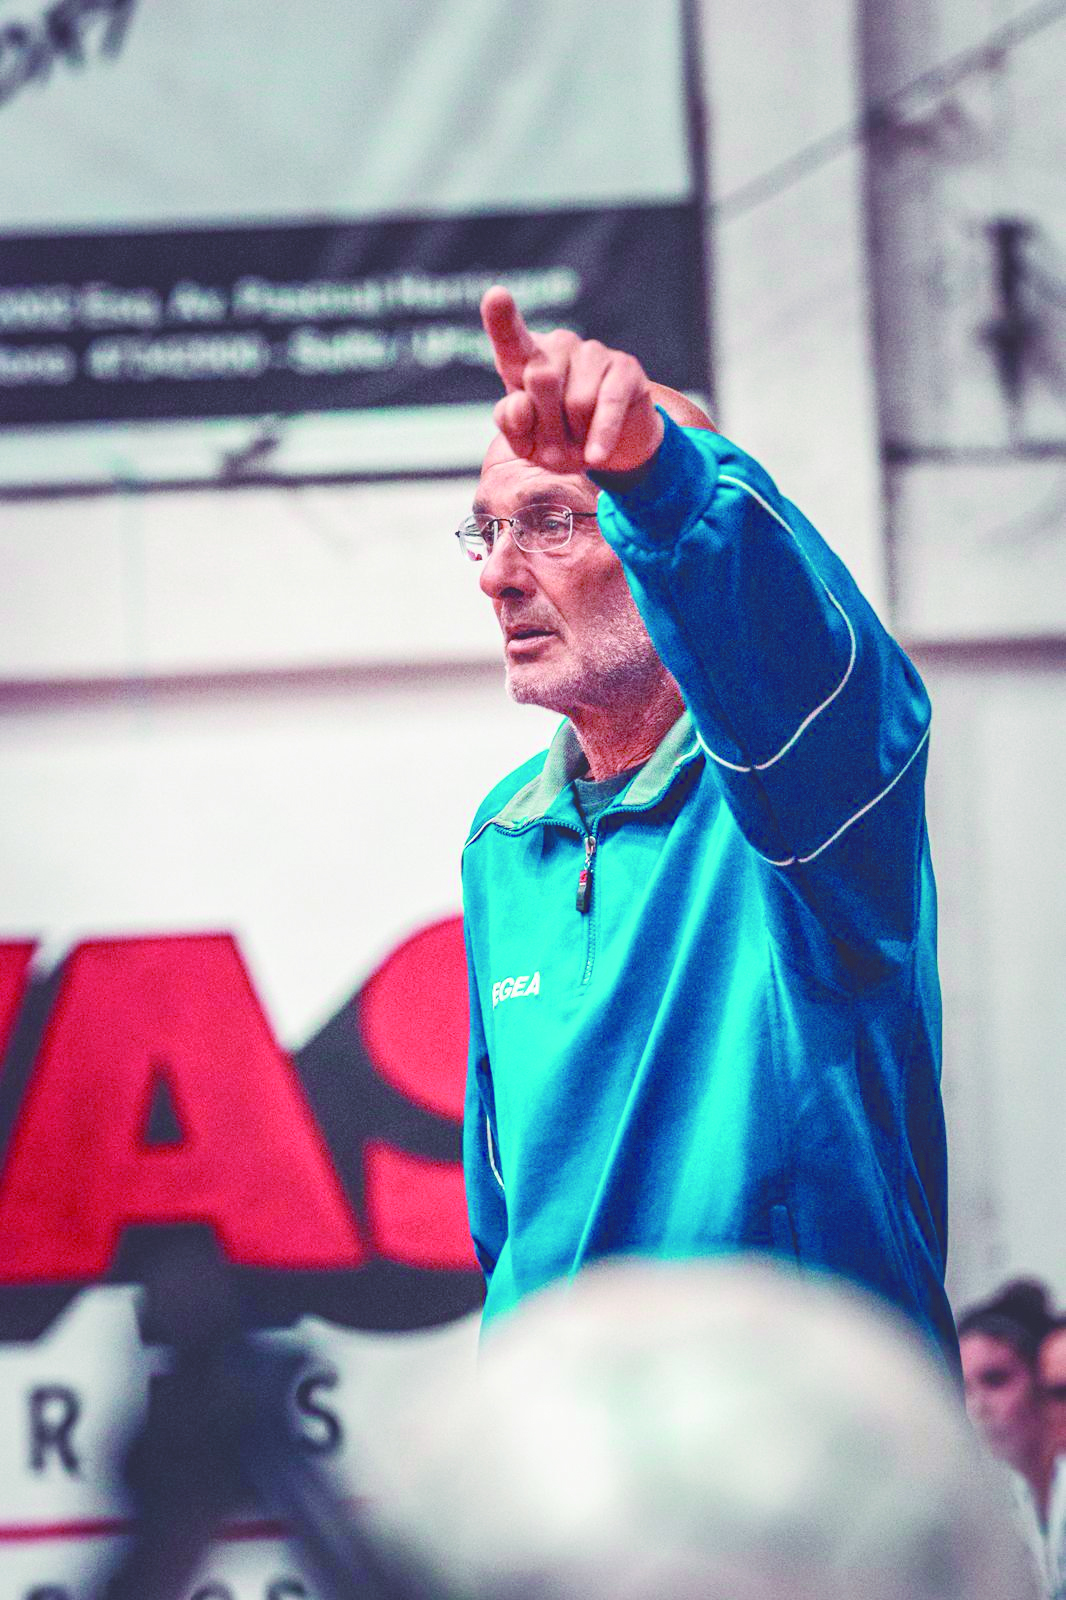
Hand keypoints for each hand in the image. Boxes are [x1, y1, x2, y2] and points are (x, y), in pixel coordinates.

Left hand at [481, 287, 664, 475]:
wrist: (608, 449)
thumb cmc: (558, 440)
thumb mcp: (526, 442)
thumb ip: (511, 424)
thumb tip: (519, 404)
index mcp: (525, 358)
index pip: (510, 339)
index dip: (502, 319)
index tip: (496, 296)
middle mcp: (558, 345)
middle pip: (542, 381)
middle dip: (547, 426)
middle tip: (555, 444)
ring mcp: (593, 352)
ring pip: (577, 401)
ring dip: (576, 436)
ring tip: (580, 441)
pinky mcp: (625, 367)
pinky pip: (607, 405)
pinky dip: (601, 435)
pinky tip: (596, 455)